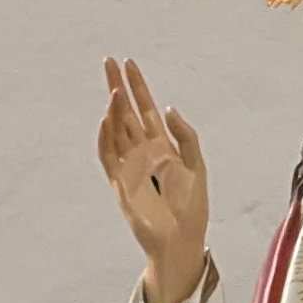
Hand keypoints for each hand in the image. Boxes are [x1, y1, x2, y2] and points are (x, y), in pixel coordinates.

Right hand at [99, 58, 210, 302]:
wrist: (182, 240)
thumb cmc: (191, 209)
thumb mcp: (197, 165)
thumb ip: (186, 135)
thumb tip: (168, 109)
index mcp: (162, 147)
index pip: (145, 109)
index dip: (138, 86)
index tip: (129, 63)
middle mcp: (142, 153)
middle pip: (125, 113)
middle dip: (117, 87)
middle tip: (108, 61)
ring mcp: (129, 167)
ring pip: (115, 130)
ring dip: (112, 108)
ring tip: (111, 85)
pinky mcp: (121, 184)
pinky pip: (108, 156)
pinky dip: (105, 136)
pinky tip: (107, 117)